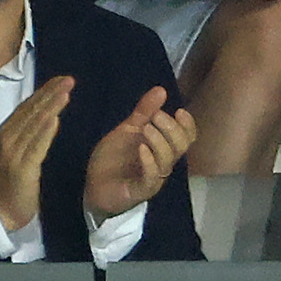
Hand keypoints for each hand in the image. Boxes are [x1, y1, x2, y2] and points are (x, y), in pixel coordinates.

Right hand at [0, 74, 73, 231]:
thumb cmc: (11, 181)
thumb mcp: (18, 152)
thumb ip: (29, 134)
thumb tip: (48, 114)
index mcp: (8, 132)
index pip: (28, 107)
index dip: (44, 92)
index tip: (61, 79)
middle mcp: (8, 138)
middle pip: (32, 111)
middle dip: (51, 93)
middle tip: (69, 79)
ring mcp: (14, 153)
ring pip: (35, 124)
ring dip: (51, 106)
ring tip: (66, 92)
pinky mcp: (22, 168)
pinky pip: (35, 146)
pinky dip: (45, 131)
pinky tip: (55, 119)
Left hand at [84, 85, 196, 218]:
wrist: (93, 184)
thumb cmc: (114, 158)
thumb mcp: (128, 129)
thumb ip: (144, 112)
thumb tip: (161, 89)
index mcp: (163, 148)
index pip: (186, 137)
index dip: (187, 125)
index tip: (179, 111)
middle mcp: (162, 163)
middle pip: (181, 147)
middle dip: (172, 129)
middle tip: (157, 116)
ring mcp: (152, 178)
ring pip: (167, 161)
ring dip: (160, 142)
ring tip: (146, 128)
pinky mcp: (139, 191)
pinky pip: (151, 178)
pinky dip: (149, 162)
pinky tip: (141, 148)